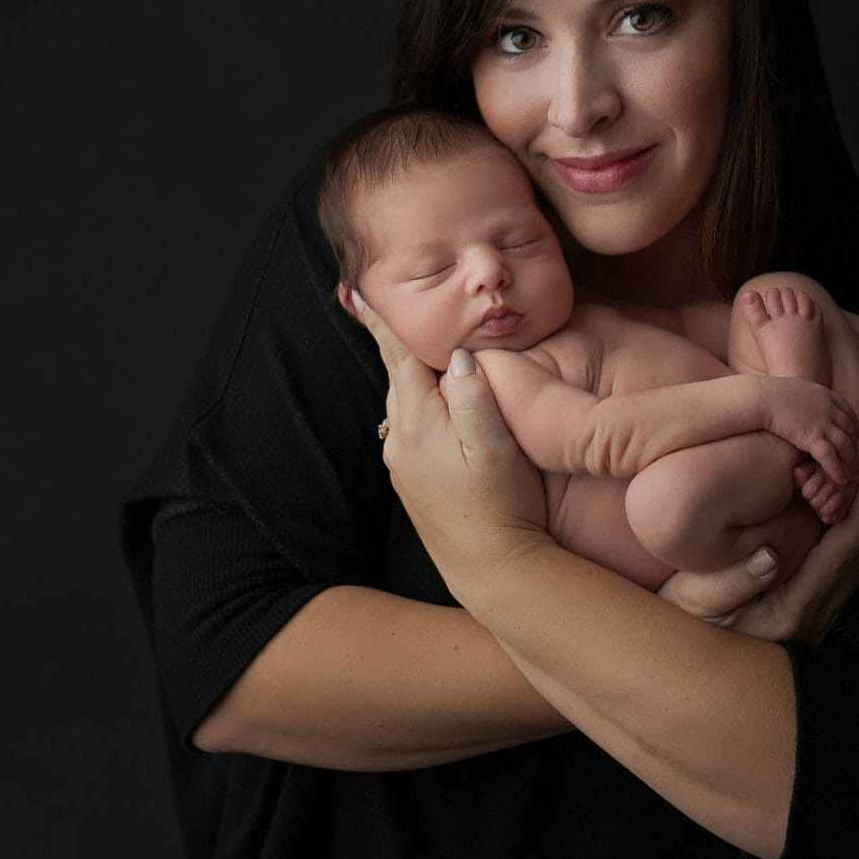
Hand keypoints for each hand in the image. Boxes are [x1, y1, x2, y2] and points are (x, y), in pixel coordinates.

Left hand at [352, 292, 549, 592]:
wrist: (493, 569)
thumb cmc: (502, 504)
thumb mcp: (497, 443)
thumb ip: (474, 394)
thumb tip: (460, 353)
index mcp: (417, 422)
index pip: (398, 356)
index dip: (383, 321)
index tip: (356, 289)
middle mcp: (400, 440)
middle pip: (399, 376)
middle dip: (397, 344)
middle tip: (383, 307)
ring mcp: (403, 465)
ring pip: (406, 403)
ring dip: (410, 376)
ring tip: (416, 352)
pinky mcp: (414, 483)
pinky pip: (413, 428)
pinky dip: (421, 406)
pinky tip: (439, 408)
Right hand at [655, 467, 858, 644]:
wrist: (680, 673)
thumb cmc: (679, 625)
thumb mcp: (694, 600)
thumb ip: (734, 580)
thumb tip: (772, 555)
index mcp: (788, 611)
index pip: (837, 556)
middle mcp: (809, 620)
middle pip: (856, 562)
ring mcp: (811, 624)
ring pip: (854, 571)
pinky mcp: (806, 622)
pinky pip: (843, 579)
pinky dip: (857, 548)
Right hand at [758, 376, 858, 486]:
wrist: (760, 397)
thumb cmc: (768, 395)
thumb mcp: (794, 391)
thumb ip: (804, 400)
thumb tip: (802, 407)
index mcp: (825, 395)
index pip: (847, 412)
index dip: (854, 425)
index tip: (857, 435)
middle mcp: (829, 408)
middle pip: (849, 430)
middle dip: (854, 446)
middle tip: (856, 459)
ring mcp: (823, 422)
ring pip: (845, 445)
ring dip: (851, 462)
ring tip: (853, 475)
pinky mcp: (812, 436)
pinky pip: (830, 456)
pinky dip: (837, 469)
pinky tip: (841, 479)